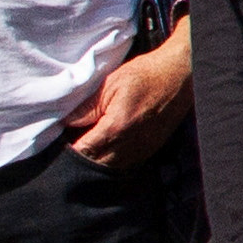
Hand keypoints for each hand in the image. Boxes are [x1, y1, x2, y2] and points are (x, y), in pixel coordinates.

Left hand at [64, 32, 193, 165]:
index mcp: (116, 128)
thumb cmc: (146, 74)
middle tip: (72, 145)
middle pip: (96, 165)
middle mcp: (131, 144)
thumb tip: (65, 123)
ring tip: (90, 146)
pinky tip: (109, 147)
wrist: (182, 74)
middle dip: (82, 159)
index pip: (83, 152)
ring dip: (98, 161)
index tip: (60, 143)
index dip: (69, 151)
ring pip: (112, 168)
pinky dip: (115, 159)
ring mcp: (143, 149)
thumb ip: (86, 106)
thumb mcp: (111, 83)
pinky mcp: (152, 148)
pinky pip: (127, 163)